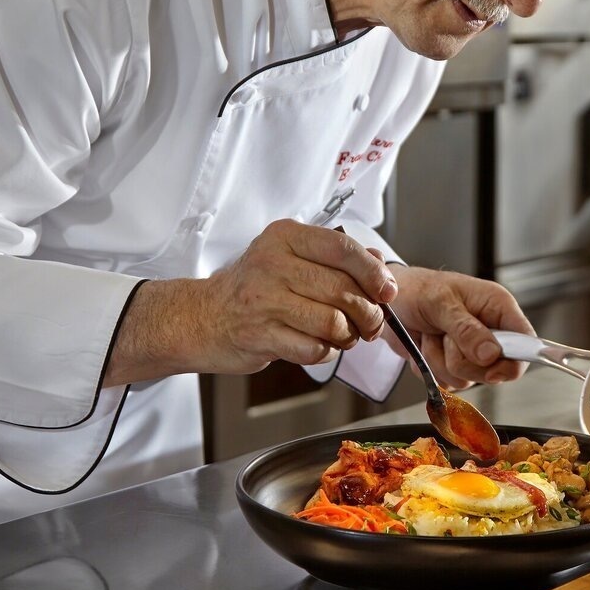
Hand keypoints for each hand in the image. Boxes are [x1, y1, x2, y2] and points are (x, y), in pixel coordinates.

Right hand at [107, 220, 396, 384]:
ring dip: (347, 336)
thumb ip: (334, 257)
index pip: (343, 250)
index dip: (374, 273)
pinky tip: (316, 345)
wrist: (202, 317)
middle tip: (370, 322)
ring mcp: (264, 300)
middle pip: (343, 290)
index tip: (387, 291)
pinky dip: (325, 352)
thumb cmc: (252, 287)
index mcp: (285, 237)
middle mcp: (273, 264)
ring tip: (342, 335)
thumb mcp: (289, 257)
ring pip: (333, 322)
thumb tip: (377, 261)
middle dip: (368, 313)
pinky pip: (314, 348)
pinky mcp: (260, 335)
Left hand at [385, 266, 533, 389]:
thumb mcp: (440, 303)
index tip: (493, 370)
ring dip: (440, 360)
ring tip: (431, 334)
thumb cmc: (417, 289)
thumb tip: (491, 354)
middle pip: (496, 369)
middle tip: (445, 336)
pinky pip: (448, 382)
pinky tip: (425, 344)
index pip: (525, 343)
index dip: (513, 362)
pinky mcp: (453, 363)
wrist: (389, 301)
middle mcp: (489, 330)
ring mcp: (471, 350)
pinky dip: (430, 367)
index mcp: (497, 307)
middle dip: (463, 359)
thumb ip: (466, 329)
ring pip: (468, 378)